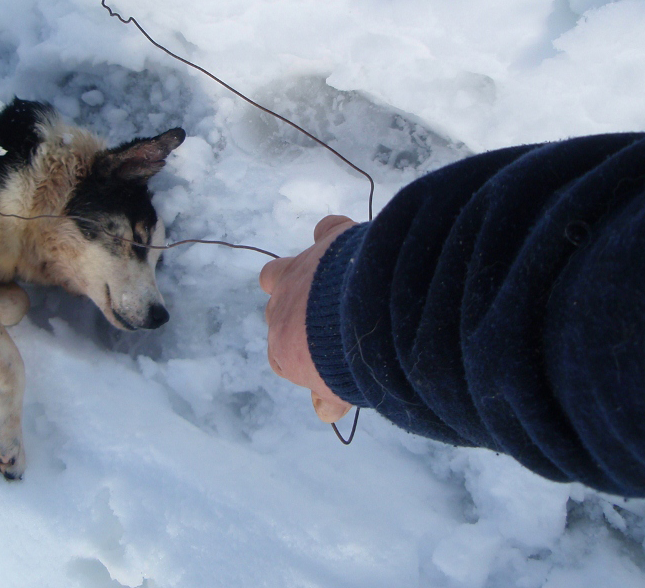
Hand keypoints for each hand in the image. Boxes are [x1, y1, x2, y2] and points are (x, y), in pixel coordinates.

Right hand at [259, 215, 357, 422]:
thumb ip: (329, 399)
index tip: (326, 360)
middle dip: (298, 317)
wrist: (367, 316)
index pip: (282, 353)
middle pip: (277, 312)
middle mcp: (281, 309)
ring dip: (299, 278)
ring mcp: (300, 273)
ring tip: (329, 286)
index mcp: (283, 350)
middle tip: (332, 325)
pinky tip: (350, 245)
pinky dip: (334, 237)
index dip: (303, 355)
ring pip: (279, 272)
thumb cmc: (351, 362)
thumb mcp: (341, 391)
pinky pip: (325, 232)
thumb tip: (324, 412)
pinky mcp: (327, 244)